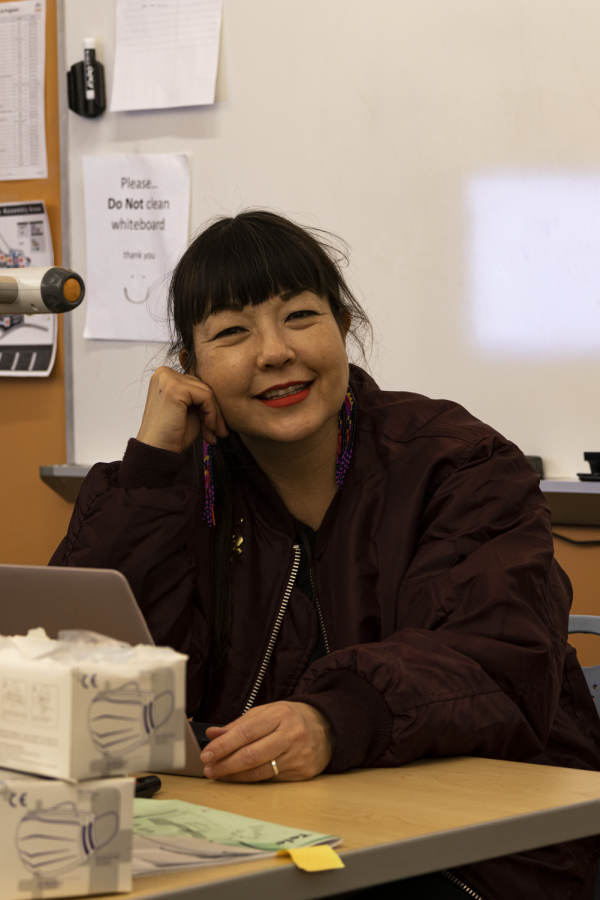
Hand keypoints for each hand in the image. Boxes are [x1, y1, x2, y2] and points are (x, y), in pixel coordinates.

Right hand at [137, 366, 227, 452]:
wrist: (157, 451)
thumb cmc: (171, 435)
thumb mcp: (190, 411)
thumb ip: (200, 399)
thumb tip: (224, 396)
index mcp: (165, 376)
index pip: (196, 385)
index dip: (208, 406)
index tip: (215, 426)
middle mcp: (164, 373)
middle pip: (202, 386)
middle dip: (213, 411)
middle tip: (219, 432)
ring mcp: (168, 378)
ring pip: (206, 391)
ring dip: (214, 414)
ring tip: (215, 433)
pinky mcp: (175, 387)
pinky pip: (206, 396)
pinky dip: (212, 414)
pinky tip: (209, 428)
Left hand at [200, 701, 334, 781]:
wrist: (327, 727)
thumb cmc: (291, 718)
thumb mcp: (267, 712)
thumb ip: (240, 724)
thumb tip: (213, 734)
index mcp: (280, 715)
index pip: (246, 732)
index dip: (224, 745)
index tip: (207, 753)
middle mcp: (290, 735)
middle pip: (252, 755)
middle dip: (226, 764)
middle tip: (209, 768)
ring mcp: (297, 755)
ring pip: (260, 771)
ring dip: (235, 775)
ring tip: (219, 774)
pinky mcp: (302, 773)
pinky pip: (271, 779)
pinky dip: (251, 779)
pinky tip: (239, 777)